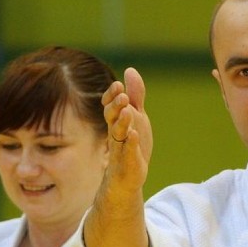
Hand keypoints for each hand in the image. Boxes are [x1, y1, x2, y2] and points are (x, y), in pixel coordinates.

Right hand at [101, 67, 152, 194]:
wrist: (128, 176)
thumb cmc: (131, 144)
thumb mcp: (137, 116)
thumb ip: (135, 95)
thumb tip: (130, 70)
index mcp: (117, 121)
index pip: (110, 106)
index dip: (112, 96)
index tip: (118, 86)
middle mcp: (116, 133)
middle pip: (112, 117)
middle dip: (116, 106)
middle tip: (122, 96)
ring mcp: (120, 147)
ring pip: (117, 133)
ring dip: (122, 122)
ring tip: (128, 111)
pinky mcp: (127, 162)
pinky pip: (127, 152)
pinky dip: (130, 144)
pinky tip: (134, 135)